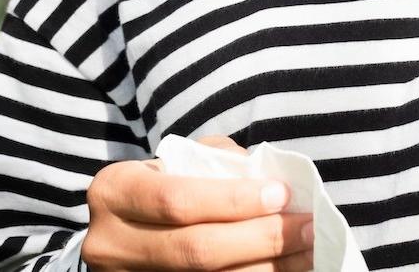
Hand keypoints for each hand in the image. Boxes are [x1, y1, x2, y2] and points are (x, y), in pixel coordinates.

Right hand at [81, 134, 314, 271]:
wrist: (121, 229)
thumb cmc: (163, 182)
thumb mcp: (179, 159)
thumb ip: (218, 161)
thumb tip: (269, 180)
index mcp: (115, 191)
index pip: (179, 200)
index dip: (234, 200)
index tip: (282, 194)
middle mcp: (110, 244)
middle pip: (196, 250)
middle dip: (261, 238)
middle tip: (308, 227)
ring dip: (265, 268)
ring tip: (307, 253)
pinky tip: (283, 270)